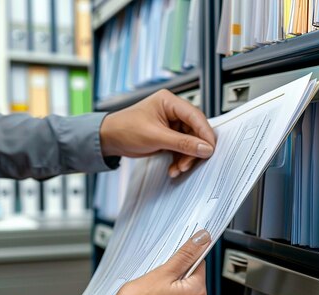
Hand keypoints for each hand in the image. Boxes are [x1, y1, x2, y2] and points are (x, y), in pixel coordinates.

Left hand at [99, 89, 215, 177]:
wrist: (108, 139)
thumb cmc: (124, 129)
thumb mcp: (155, 137)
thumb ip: (182, 143)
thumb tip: (205, 148)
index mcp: (169, 101)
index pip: (195, 116)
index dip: (205, 133)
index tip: (210, 149)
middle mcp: (172, 111)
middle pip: (195, 131)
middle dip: (193, 149)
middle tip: (190, 163)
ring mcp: (171, 124)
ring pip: (190, 142)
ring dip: (186, 157)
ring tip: (179, 168)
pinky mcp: (169, 136)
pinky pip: (182, 148)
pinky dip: (180, 159)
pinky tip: (174, 168)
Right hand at [109, 230, 209, 294]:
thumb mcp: (162, 273)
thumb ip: (185, 255)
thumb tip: (202, 239)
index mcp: (198, 294)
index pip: (199, 264)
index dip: (182, 260)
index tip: (169, 262)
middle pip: (192, 280)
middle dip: (175, 277)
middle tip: (155, 282)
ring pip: (183, 294)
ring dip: (170, 291)